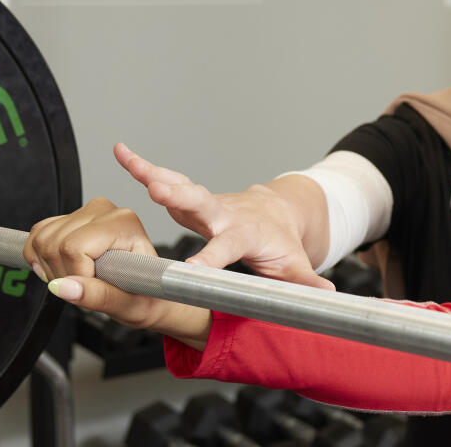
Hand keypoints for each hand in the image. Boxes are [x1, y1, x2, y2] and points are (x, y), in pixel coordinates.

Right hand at [24, 197, 212, 345]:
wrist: (145, 292)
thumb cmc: (145, 296)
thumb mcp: (128, 305)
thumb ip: (97, 296)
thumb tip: (62, 287)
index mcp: (124, 223)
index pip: (74, 247)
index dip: (77, 275)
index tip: (94, 288)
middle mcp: (104, 211)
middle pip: (54, 244)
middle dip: (63, 276)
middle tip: (87, 288)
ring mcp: (84, 212)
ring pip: (41, 240)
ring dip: (51, 269)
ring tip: (79, 279)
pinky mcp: (68, 219)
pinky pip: (37, 236)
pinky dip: (41, 258)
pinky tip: (63, 268)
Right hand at [114, 143, 334, 289]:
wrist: (276, 213)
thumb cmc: (280, 243)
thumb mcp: (294, 266)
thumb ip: (306, 283)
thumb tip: (327, 298)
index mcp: (245, 233)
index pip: (225, 248)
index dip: (208, 261)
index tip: (188, 272)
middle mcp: (223, 213)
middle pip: (201, 203)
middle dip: (180, 197)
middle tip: (158, 190)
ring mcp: (205, 204)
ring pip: (180, 187)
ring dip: (153, 174)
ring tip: (129, 160)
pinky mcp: (190, 199)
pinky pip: (166, 181)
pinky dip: (143, 167)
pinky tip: (122, 152)